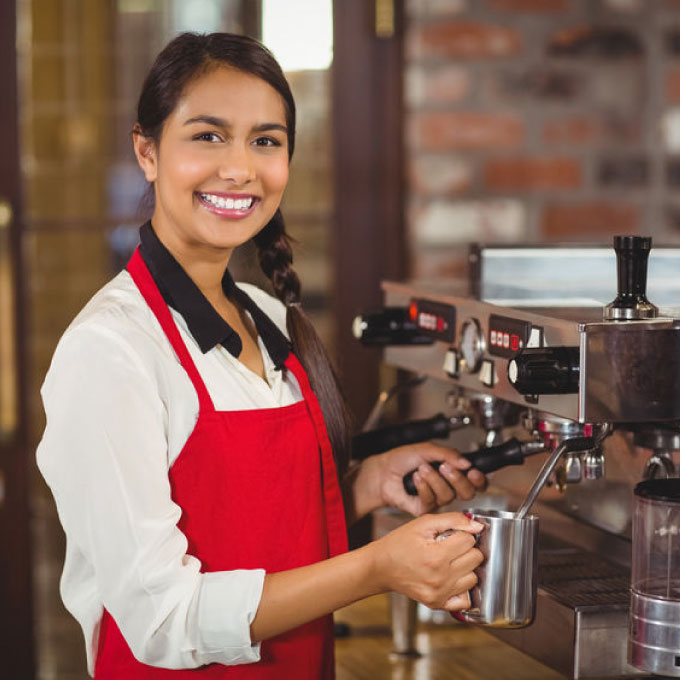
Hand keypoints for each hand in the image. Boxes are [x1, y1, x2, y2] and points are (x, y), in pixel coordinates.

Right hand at [369, 512, 483, 609]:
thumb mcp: (423, 523)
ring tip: (449, 561)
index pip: (469, 540)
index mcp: (436, 556)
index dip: (461, 533)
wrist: (380, 567)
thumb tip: (477, 527)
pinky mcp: (437, 604)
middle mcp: (440, 578)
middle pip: (475, 559)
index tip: (450, 534)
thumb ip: (453, 520)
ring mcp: (439, 594)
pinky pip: (465, 599)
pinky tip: (450, 578)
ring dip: (465, 567)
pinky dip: (462, 588)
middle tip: (450, 546)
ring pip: (474, 578)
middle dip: (466, 549)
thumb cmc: (399, 543)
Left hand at [374, 442, 486, 516]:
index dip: (479, 479)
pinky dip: (423, 487)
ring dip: (435, 479)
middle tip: (445, 467)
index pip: (475, 482)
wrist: (383, 470)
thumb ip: (448, 454)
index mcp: (453, 472)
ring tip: (422, 468)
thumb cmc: (402, 459)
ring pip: (448, 496)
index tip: (473, 471)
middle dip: (457, 479)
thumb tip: (466, 462)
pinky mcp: (425, 509)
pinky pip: (431, 501)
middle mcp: (448, 487)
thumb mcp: (427, 449)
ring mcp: (437, 500)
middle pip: (467, 493)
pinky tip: (415, 478)